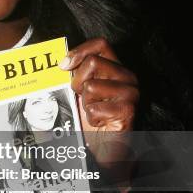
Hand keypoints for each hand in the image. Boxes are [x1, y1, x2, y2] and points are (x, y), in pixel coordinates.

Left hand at [59, 37, 138, 190]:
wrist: (103, 147)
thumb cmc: (90, 117)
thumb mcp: (80, 89)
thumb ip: (75, 72)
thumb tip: (61, 61)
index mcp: (116, 68)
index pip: (101, 44)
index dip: (79, 51)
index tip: (63, 66)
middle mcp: (127, 77)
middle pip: (94, 62)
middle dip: (78, 81)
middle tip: (82, 97)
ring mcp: (131, 93)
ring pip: (92, 85)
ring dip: (85, 102)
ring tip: (93, 112)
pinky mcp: (128, 111)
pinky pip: (95, 108)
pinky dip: (91, 118)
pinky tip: (100, 123)